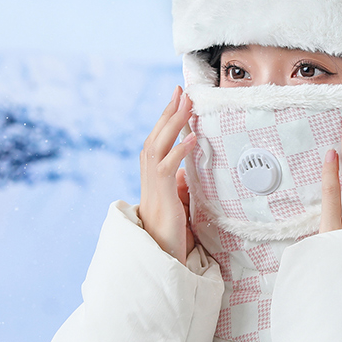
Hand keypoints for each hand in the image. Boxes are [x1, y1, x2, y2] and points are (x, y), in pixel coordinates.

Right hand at [138, 86, 196, 263]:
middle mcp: (148, 173)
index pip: (158, 138)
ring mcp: (152, 182)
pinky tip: (193, 137)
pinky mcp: (161, 194)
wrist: (160, 250)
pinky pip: (168, 167)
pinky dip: (180, 150)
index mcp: (152, 173)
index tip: (178, 98)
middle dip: (169, 111)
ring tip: (186, 104)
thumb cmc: (170, 227)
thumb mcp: (176, 199)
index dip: (167, 117)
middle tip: (181, 90)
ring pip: (159, 144)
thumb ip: (178, 182)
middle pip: (156, 135)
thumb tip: (185, 171)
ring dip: (173, 123)